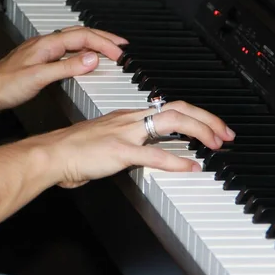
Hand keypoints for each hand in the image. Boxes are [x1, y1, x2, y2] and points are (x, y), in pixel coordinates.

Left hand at [0, 26, 127, 112]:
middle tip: (121, 46)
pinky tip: (83, 60)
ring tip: (108, 50)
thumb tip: (91, 59)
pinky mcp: (39, 61)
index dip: (104, 43)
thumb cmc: (4, 85)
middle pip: (80, 34)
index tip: (120, 53)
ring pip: (73, 41)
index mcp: (47, 44)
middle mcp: (45, 44)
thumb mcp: (39, 77)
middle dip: (103, 38)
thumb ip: (67, 68)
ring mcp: (42, 51)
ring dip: (93, 44)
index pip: (83, 37)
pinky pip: (66, 51)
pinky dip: (81, 53)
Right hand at [20, 101, 235, 187]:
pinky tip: (190, 167)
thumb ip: (126, 145)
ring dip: (199, 131)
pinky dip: (176, 161)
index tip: (211, 128)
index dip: (195, 116)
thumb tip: (144, 154)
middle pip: (177, 108)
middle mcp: (129, 119)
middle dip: (206, 118)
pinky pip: (153, 155)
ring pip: (170, 121)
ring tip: (216, 143)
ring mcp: (125, 133)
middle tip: (225, 133)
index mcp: (126, 117)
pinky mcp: (118, 151)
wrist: (50, 153)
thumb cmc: (72, 150)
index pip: (168, 107)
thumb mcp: (105, 141)